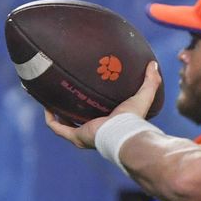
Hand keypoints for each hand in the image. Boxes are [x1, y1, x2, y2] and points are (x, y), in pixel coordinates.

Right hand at [45, 61, 161, 148]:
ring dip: (56, 112)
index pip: (97, 112)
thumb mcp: (143, 96)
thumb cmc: (134, 117)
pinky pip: (57, 127)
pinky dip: (50, 118)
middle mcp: (94, 129)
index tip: (85, 89)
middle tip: (63, 91)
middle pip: (78, 118)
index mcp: (108, 121)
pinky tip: (46, 106)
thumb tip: (153, 64)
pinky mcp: (75, 135)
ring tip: (49, 97)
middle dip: (69, 107)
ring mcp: (83, 133)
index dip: (89, 102)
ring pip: (64, 123)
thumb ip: (151, 81)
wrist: (123, 132)